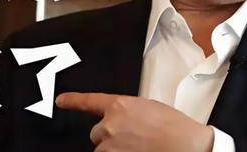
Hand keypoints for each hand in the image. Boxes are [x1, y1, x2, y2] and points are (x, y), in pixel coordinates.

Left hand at [55, 92, 213, 151]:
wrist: (185, 145)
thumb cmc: (174, 127)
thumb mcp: (148, 108)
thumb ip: (128, 113)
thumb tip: (123, 121)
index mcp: (120, 105)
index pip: (89, 101)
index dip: (73, 101)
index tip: (60, 100)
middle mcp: (110, 124)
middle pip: (96, 134)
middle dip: (109, 137)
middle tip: (131, 139)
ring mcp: (111, 145)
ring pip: (103, 150)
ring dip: (114, 151)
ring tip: (139, 147)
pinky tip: (137, 151)